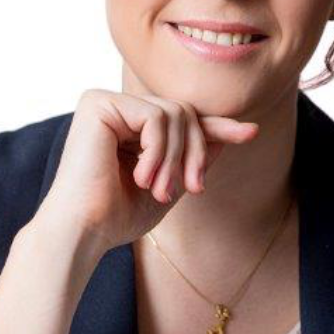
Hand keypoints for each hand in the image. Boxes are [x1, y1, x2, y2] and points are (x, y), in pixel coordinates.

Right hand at [35, 89, 258, 255]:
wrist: (83, 231)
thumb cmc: (117, 216)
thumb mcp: (168, 185)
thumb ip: (192, 159)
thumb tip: (227, 135)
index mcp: (128, 127)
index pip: (182, 120)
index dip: (217, 127)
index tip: (250, 133)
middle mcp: (117, 109)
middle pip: (184, 112)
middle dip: (196, 152)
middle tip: (193, 189)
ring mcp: (106, 102)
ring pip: (175, 113)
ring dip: (177, 157)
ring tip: (159, 189)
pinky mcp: (98, 103)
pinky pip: (155, 116)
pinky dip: (158, 150)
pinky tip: (141, 176)